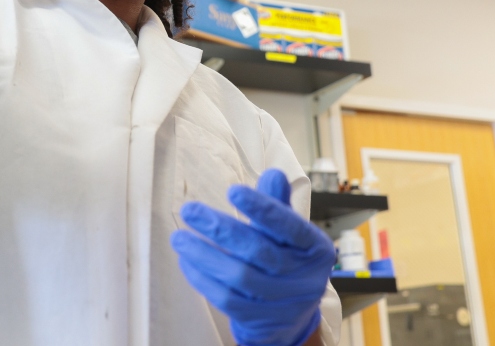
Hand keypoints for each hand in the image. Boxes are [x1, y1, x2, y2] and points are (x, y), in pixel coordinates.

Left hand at [171, 169, 335, 345]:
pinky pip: (226, 299)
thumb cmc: (285, 257)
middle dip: (221, 229)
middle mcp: (303, 278)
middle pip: (260, 251)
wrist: (290, 314)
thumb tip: (274, 174)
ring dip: (204, 255)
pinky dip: (202, 278)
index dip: (263, 208)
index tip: (233, 191)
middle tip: (189, 210)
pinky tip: (187, 260)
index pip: (290, 227)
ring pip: (239, 277)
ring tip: (179, 237)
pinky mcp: (259, 320)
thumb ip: (277, 204)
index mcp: (315, 248)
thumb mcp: (288, 231)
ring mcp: (282, 303)